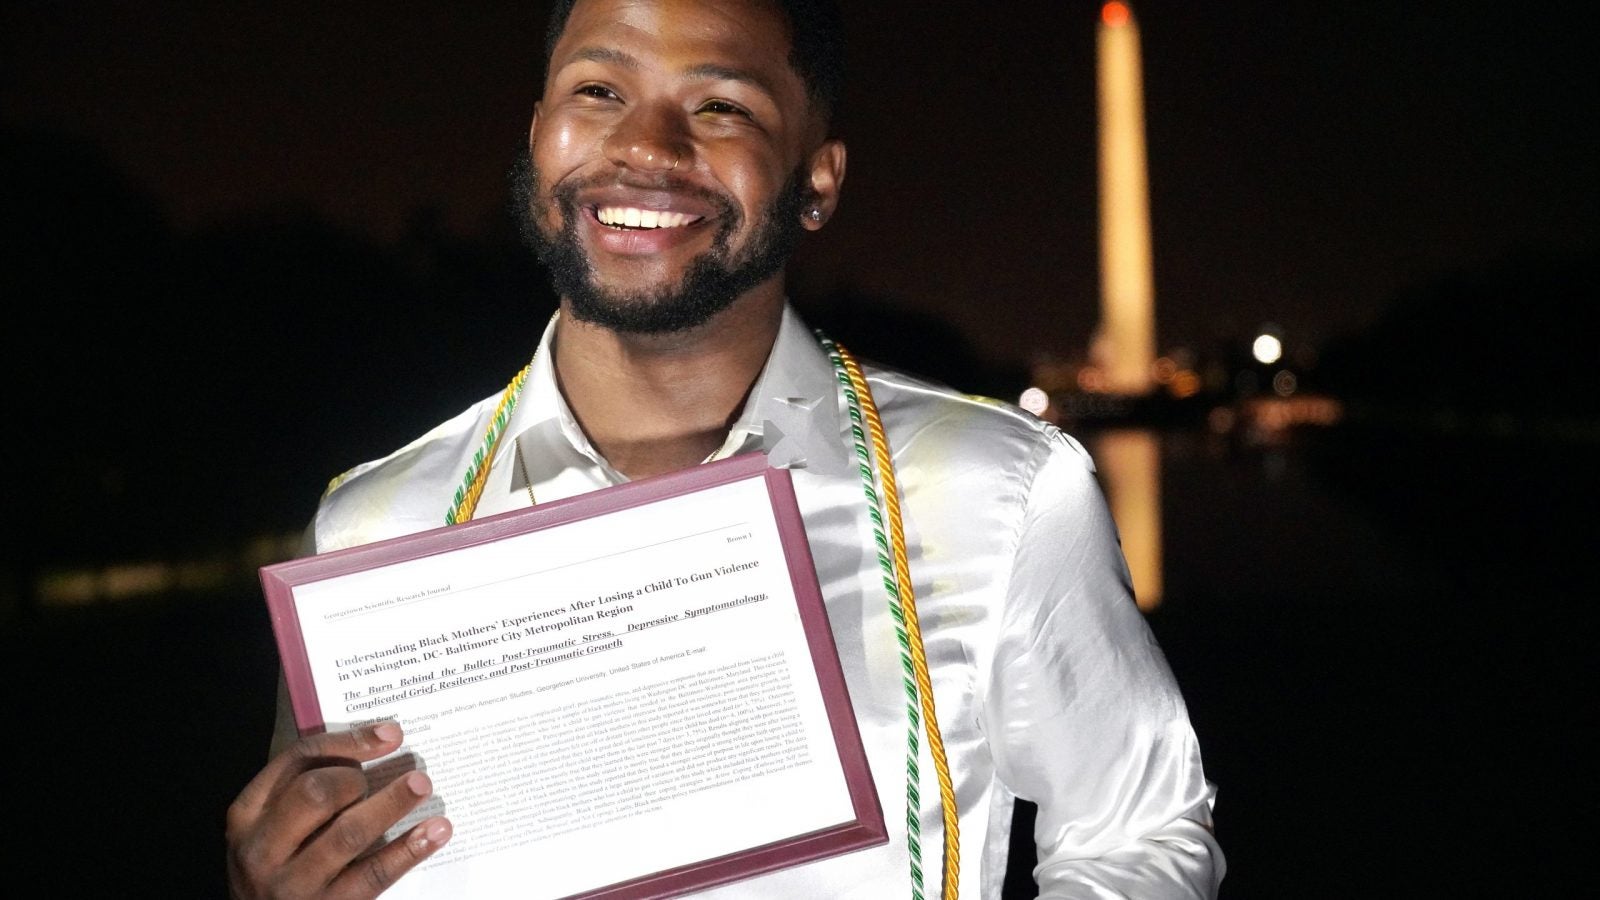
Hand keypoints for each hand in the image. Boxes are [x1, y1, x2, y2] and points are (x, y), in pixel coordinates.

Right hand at [226, 722, 451, 898]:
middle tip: (382, 775)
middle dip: (357, 778)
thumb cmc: (280, 864)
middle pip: (314, 793)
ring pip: (347, 834)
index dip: (347, 742)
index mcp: (247, 814)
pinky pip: (372, 875)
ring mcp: (291, 885)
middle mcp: (261, 849)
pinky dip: (408, 850)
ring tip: (422, 785)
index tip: (392, 734)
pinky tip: (437, 831)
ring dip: (392, 804)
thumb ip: (306, 787)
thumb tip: (376, 744)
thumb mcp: (275, 824)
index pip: (295, 761)